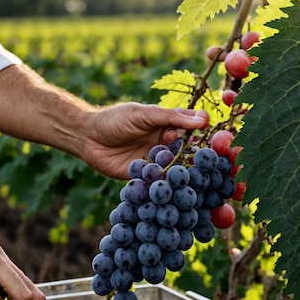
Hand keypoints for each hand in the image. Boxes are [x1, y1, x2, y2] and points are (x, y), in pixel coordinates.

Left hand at [81, 102, 205, 178]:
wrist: (88, 137)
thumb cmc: (115, 120)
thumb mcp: (143, 114)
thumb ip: (170, 117)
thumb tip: (202, 119)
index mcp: (166, 124)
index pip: (191, 125)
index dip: (202, 128)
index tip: (211, 133)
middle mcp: (164, 142)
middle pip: (188, 148)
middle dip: (197, 152)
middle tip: (206, 156)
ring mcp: (155, 160)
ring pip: (176, 165)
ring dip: (185, 169)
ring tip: (193, 171)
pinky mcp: (144, 175)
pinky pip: (159, 180)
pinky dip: (168, 182)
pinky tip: (175, 185)